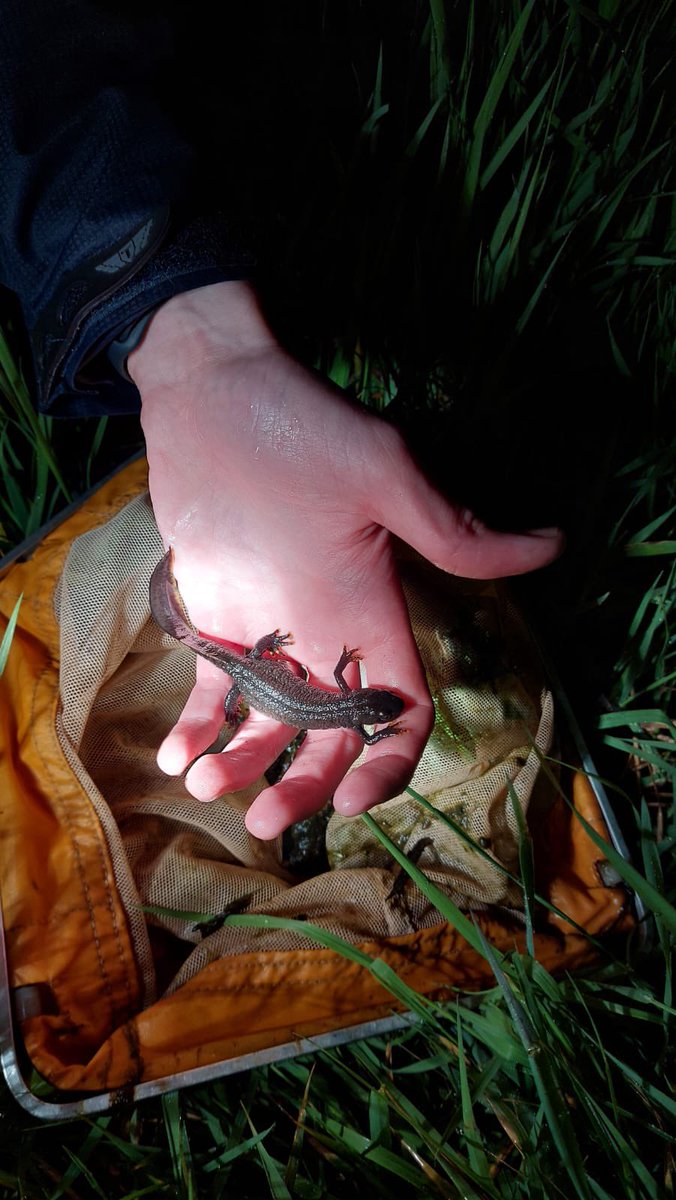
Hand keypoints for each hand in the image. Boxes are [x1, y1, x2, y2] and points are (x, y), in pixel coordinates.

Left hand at [130, 281, 562, 840]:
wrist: (211, 391)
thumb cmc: (300, 427)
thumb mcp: (383, 474)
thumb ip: (451, 529)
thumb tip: (552, 545)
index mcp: (372, 611)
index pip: (400, 710)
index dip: (388, 761)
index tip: (351, 797)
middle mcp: (324, 632)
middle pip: (330, 737)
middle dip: (305, 784)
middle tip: (265, 823)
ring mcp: (267, 628)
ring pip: (268, 724)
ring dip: (245, 765)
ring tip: (207, 783)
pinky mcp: (212, 614)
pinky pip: (209, 689)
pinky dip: (196, 727)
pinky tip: (176, 754)